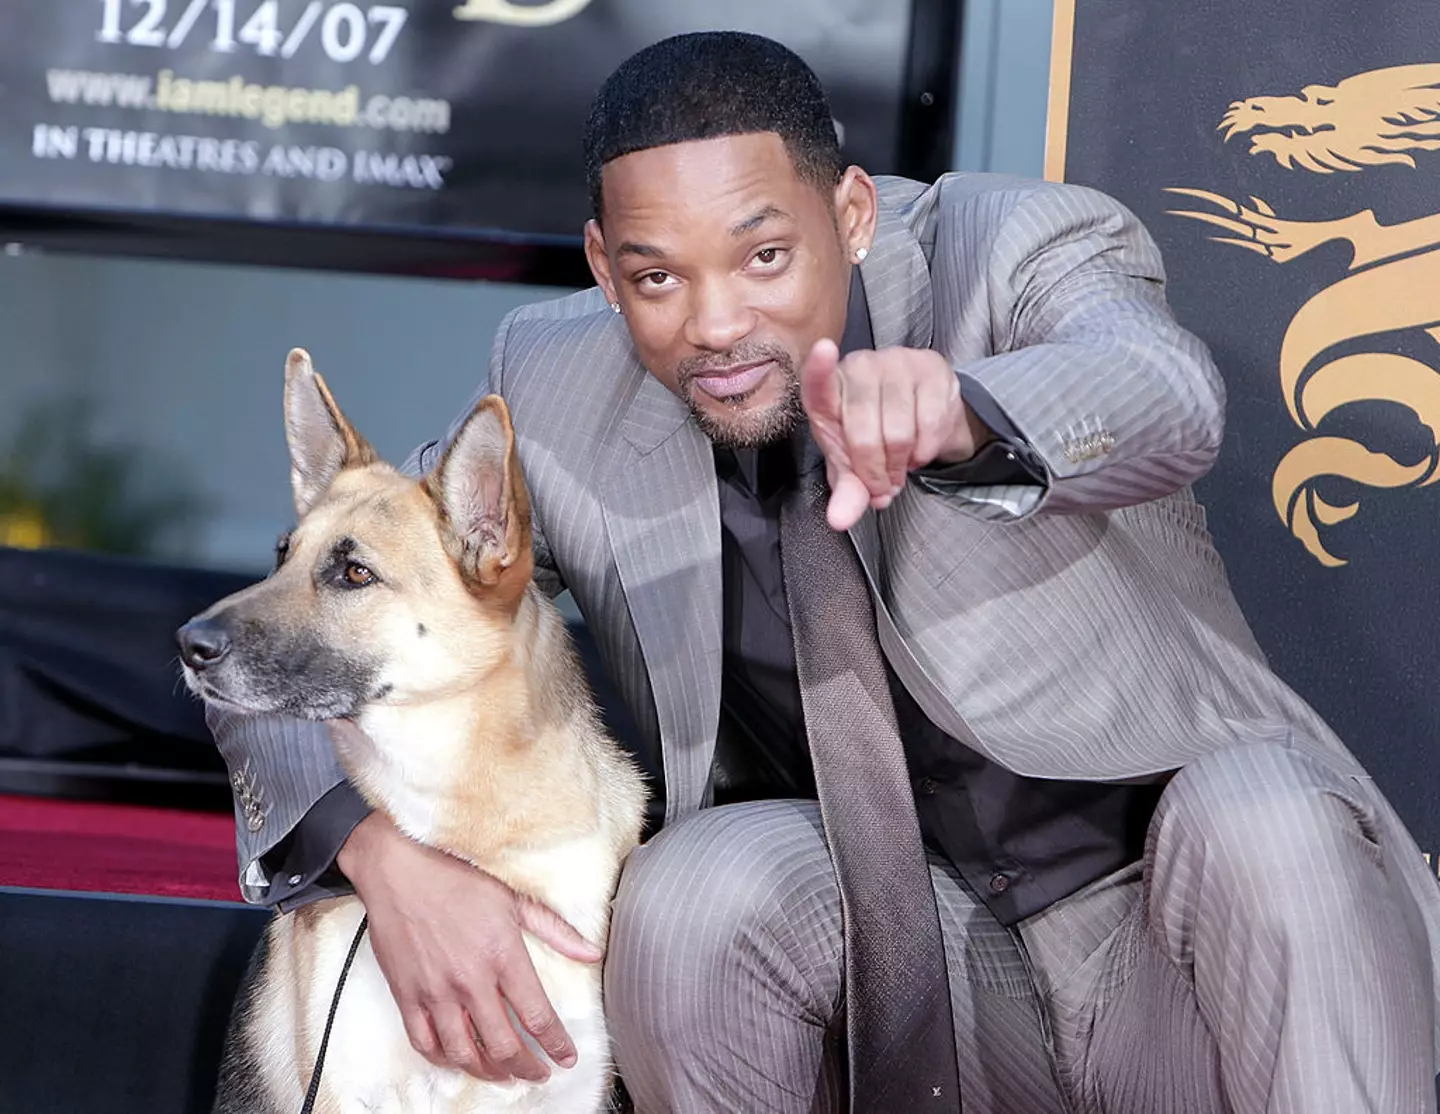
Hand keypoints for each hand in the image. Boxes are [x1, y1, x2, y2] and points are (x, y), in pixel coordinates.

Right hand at [337, 812, 601, 1083]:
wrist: (398, 870)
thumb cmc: (456, 878)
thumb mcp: (513, 898)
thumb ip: (555, 930)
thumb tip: (592, 953)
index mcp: (502, 955)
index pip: (537, 1016)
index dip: (556, 1044)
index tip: (566, 1058)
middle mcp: (470, 980)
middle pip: (503, 1045)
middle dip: (527, 1068)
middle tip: (539, 1072)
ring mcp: (436, 992)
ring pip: (464, 1053)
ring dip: (489, 1071)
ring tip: (505, 1075)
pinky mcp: (407, 996)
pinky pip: (425, 1043)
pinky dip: (445, 1059)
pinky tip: (459, 1060)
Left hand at [800, 339, 992, 530]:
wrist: (921, 419)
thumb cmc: (873, 436)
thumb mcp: (854, 467)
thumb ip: (847, 491)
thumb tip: (840, 519)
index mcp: (828, 391)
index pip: (819, 381)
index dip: (819, 369)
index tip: (823, 351)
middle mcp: (859, 367)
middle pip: (863, 432)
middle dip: (874, 472)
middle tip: (882, 484)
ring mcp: (896, 362)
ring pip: (898, 432)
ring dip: (901, 464)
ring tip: (900, 464)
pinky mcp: (931, 367)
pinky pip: (930, 422)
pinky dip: (925, 450)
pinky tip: (919, 450)